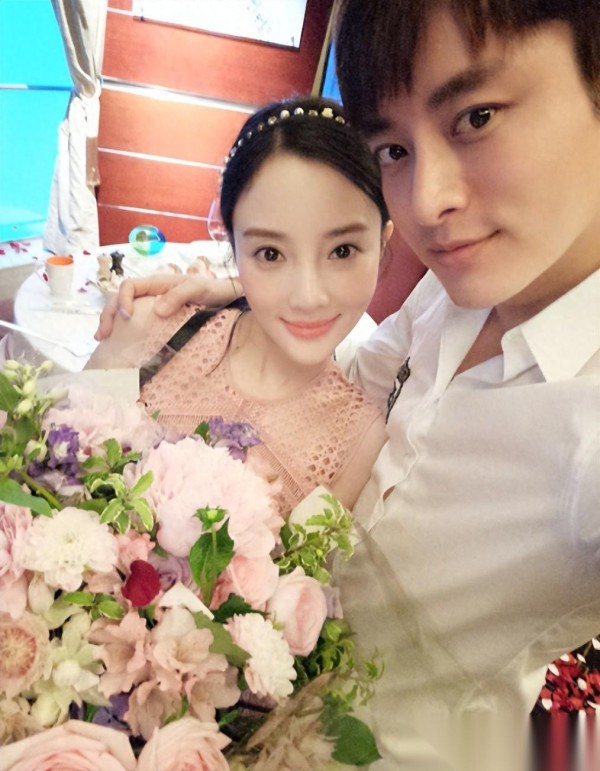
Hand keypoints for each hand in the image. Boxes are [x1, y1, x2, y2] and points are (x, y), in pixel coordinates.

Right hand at [94, 274, 239, 339]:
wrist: (226, 299)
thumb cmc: (212, 290)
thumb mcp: (198, 289)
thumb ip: (179, 296)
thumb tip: (157, 311)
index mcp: (156, 283)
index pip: (129, 286)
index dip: (123, 300)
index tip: (126, 317)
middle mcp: (150, 294)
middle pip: (120, 300)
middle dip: (108, 315)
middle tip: (103, 335)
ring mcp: (152, 307)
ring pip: (124, 311)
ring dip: (111, 323)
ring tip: (103, 340)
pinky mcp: (157, 320)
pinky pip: (136, 323)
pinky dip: (125, 332)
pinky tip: (119, 343)